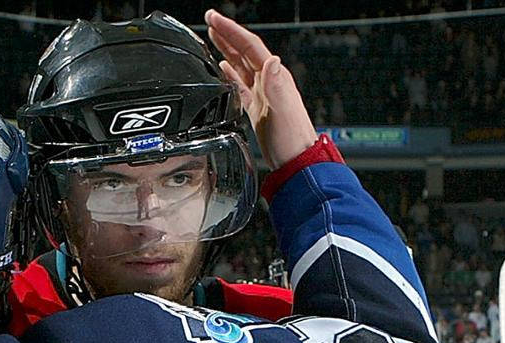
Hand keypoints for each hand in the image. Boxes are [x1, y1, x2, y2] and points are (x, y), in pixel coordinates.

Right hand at [204, 9, 317, 168]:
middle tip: (209, 19)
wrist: (295, 162)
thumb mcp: (283, 110)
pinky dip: (229, 73)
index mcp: (274, 78)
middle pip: (243, 50)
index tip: (214, 19)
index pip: (249, 46)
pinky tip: (222, 69)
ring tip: (212, 36)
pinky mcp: (256, 108)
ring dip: (226, 49)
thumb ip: (276, 85)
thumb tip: (271, 60)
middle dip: (226, 34)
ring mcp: (262, 94)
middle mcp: (268, 82)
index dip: (231, 30)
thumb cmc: (293, 139)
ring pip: (240, 64)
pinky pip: (239, 84)